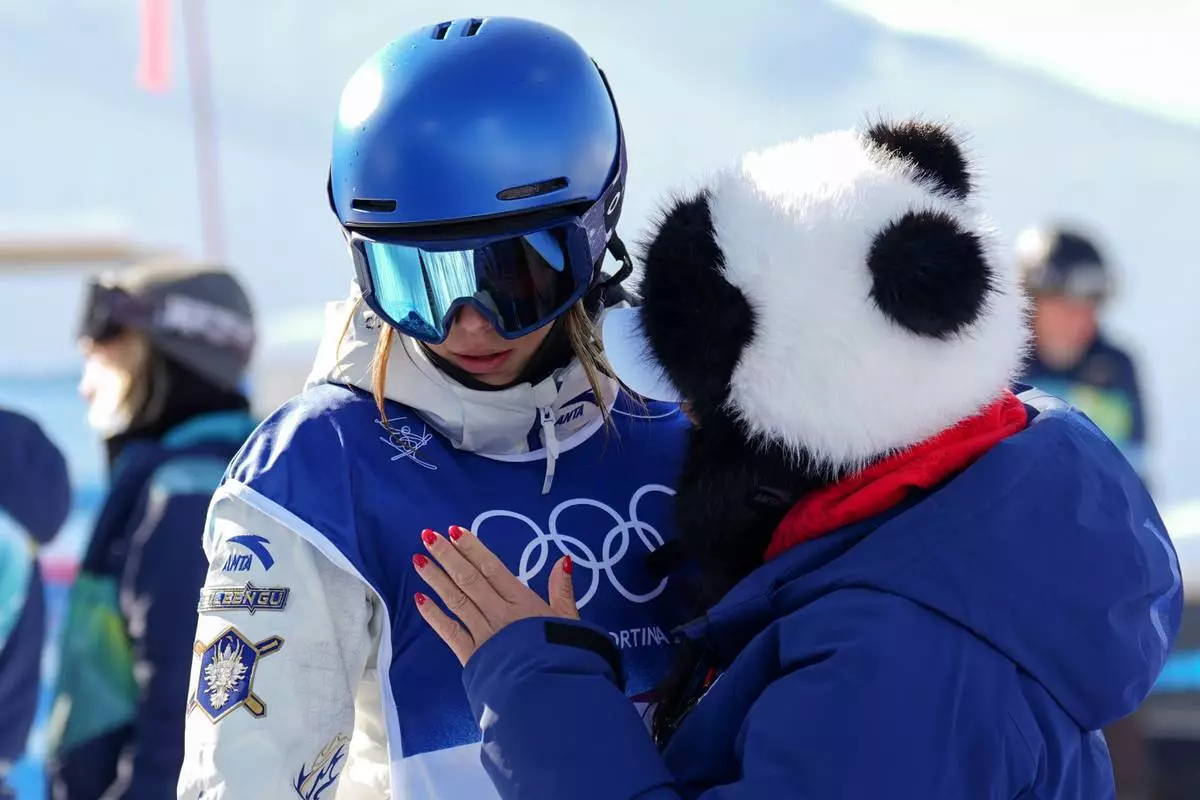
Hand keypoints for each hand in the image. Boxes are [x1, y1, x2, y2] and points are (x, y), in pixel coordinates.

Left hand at [413, 526, 578, 664]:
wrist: (550, 694)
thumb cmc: (564, 656)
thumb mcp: (570, 621)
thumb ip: (562, 591)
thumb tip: (563, 560)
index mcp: (523, 602)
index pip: (492, 568)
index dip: (473, 548)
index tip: (455, 531)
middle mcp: (498, 613)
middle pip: (468, 579)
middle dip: (447, 556)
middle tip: (427, 536)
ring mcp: (483, 634)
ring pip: (455, 600)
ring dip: (436, 579)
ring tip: (418, 560)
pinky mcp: (472, 657)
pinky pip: (450, 632)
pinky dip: (434, 616)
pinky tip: (420, 600)